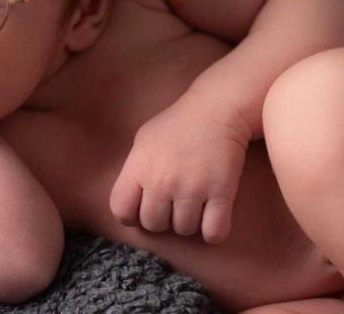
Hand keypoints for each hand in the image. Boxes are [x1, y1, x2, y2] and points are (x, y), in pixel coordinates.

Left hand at [108, 94, 252, 243]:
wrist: (216, 109)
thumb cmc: (177, 124)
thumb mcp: (143, 140)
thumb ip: (134, 171)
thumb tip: (131, 201)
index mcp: (139, 167)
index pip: (122, 211)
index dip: (132, 214)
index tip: (144, 207)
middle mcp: (162, 181)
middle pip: (154, 225)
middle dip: (163, 218)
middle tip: (174, 202)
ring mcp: (192, 188)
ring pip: (184, 230)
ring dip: (189, 221)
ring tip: (194, 203)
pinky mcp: (221, 193)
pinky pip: (214, 233)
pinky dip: (214, 231)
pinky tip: (213, 216)